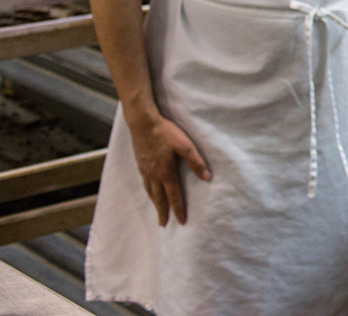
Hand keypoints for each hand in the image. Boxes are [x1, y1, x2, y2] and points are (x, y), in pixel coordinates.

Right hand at [128, 110, 208, 225]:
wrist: (143, 123)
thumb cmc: (165, 133)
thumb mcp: (185, 145)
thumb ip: (196, 161)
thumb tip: (207, 177)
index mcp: (166, 172)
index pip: (174, 196)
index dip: (178, 209)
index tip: (181, 221)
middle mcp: (154, 174)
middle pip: (159, 198)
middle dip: (162, 212)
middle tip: (163, 224)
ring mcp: (145, 169)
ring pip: (150, 191)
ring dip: (154, 202)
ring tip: (157, 210)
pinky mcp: (140, 163)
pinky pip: (144, 182)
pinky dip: (148, 191)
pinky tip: (149, 189)